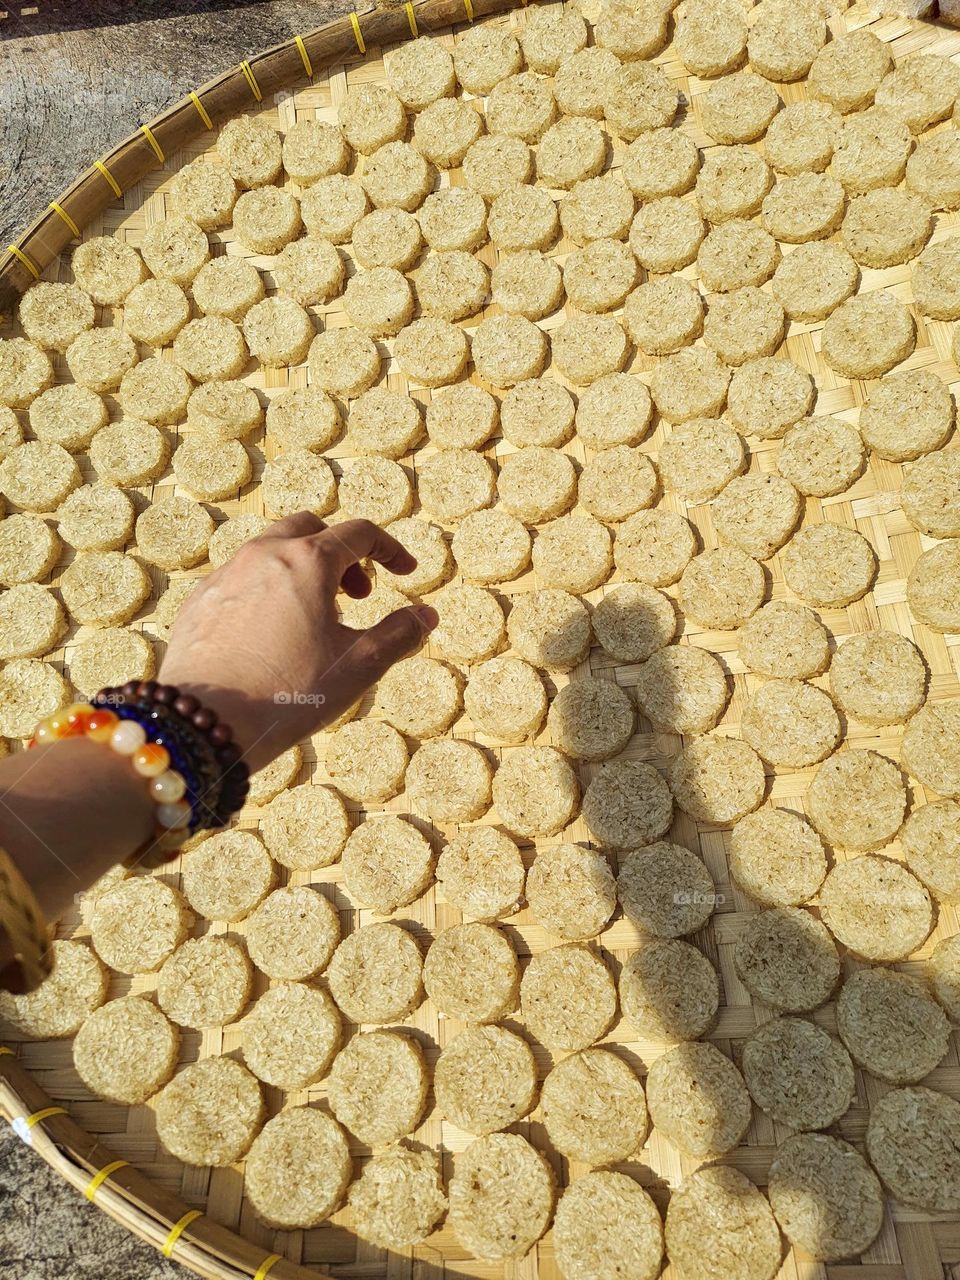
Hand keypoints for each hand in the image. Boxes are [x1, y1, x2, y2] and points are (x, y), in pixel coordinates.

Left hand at [158, 514, 436, 773]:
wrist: (206, 721)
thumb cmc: (290, 693)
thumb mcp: (358, 666)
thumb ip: (398, 634)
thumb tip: (427, 615)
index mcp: (308, 561)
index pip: (360, 533)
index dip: (390, 550)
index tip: (405, 572)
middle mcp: (263, 554)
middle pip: (311, 529)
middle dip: (342, 553)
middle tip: (357, 594)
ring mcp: (225, 574)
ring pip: (271, 550)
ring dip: (303, 569)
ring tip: (315, 616)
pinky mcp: (199, 601)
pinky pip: (240, 577)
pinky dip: (267, 589)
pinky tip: (271, 632)